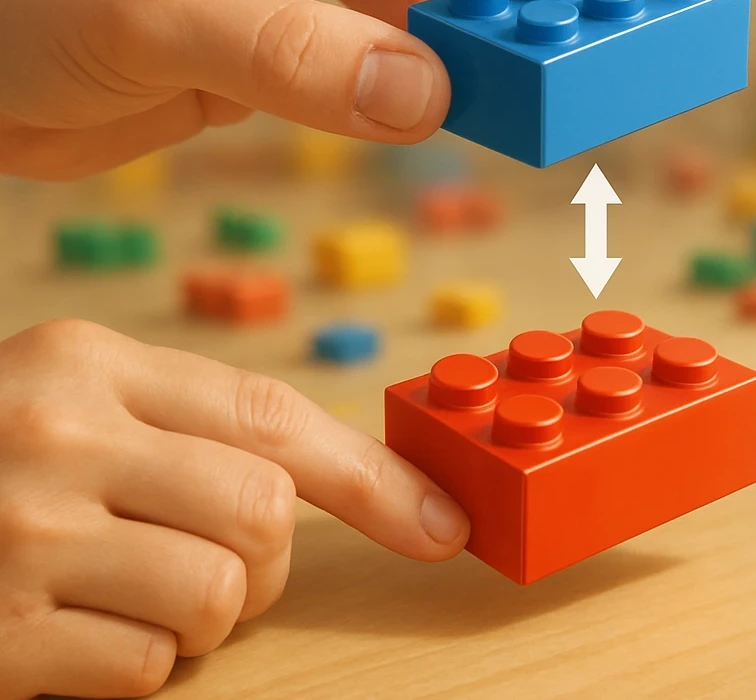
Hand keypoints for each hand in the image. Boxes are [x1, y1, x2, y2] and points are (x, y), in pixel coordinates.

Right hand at [0, 319, 469, 697]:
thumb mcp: (75, 399)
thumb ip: (186, 424)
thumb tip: (320, 481)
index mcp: (88, 362)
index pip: (270, 416)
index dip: (371, 474)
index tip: (439, 521)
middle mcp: (57, 437)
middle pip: (264, 512)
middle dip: (267, 556)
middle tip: (219, 558)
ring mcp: (22, 538)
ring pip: (219, 595)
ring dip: (205, 613)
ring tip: (137, 589)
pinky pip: (148, 668)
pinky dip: (138, 662)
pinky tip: (78, 629)